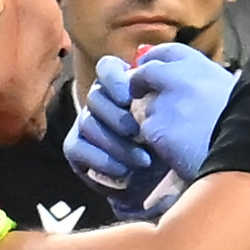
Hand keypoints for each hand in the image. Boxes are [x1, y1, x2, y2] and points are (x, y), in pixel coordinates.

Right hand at [64, 67, 158, 204]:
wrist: (163, 182)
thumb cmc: (170, 144)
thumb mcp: (173, 119)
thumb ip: (162, 96)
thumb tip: (152, 76)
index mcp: (121, 86)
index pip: (107, 68)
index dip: (113, 79)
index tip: (127, 97)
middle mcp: (100, 102)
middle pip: (95, 97)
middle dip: (116, 117)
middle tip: (136, 132)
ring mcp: (86, 125)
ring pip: (87, 123)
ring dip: (116, 144)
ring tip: (142, 161)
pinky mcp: (76, 149)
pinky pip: (77, 147)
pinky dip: (101, 160)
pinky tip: (123, 172)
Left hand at [123, 39, 232, 188]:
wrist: (247, 154)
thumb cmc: (247, 126)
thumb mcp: (232, 91)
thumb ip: (205, 82)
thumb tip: (186, 81)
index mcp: (201, 66)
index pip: (168, 51)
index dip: (154, 58)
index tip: (148, 64)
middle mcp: (180, 78)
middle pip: (146, 73)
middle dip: (139, 82)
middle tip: (138, 93)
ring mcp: (166, 103)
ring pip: (146, 107)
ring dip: (155, 118)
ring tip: (179, 134)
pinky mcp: (157, 128)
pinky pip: (148, 132)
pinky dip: (157, 141)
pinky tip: (178, 149)